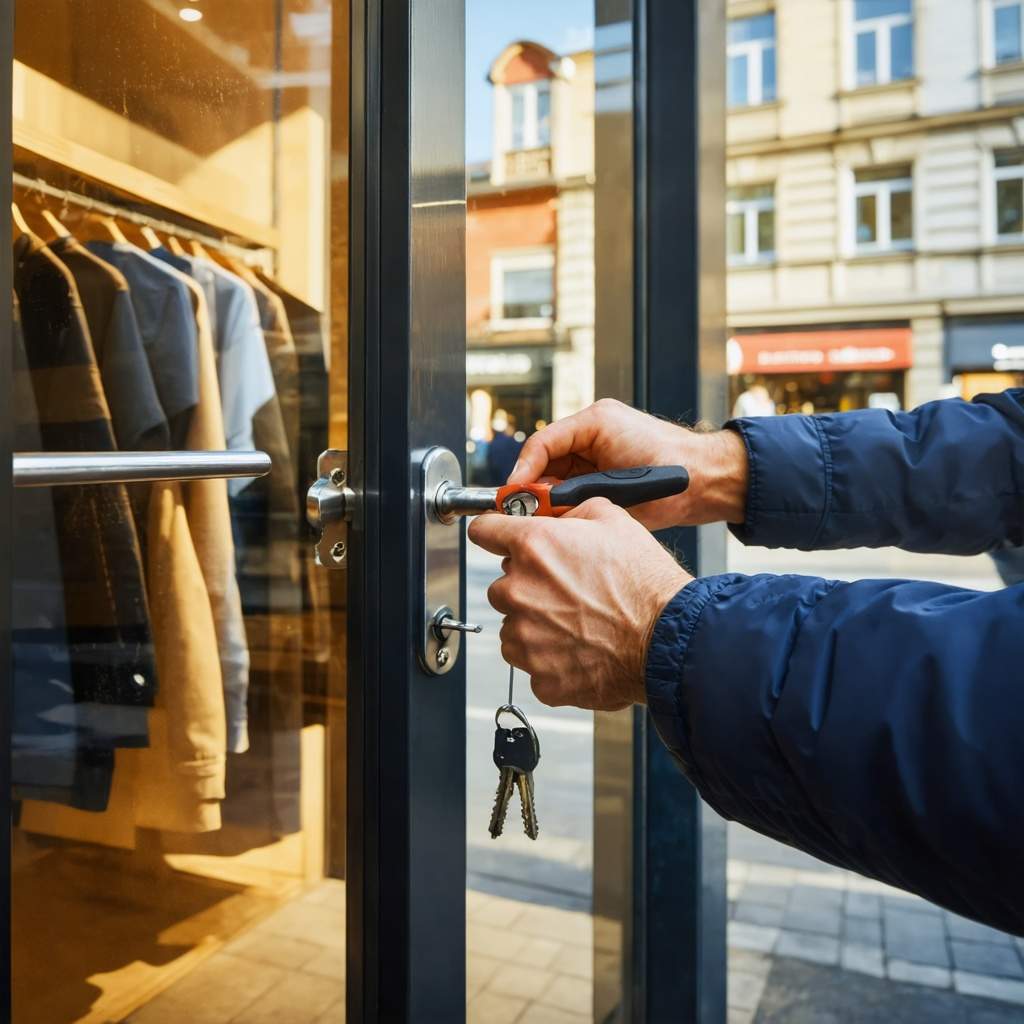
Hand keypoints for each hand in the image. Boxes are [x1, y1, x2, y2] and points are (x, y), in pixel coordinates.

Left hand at [468, 498, 691, 710]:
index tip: (497, 539)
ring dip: (535, 624)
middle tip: (566, 591)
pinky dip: (550, 659)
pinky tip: (581, 649)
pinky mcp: (539, 675)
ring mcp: (525, 637)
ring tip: (578, 623)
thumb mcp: (613, 520)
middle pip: (502, 585)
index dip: (493, 533)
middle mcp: (520, 591)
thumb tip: (557, 514)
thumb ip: (572, 511)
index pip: (484, 531)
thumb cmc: (645, 584)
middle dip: (527, 586)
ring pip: (514, 626)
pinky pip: (532, 663)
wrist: (668, 638)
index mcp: (533, 547)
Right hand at [507, 398, 747, 529]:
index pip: (542, 444)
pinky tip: (565, 520)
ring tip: (547, 520)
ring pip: (555, 479)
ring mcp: (597, 454)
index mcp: (592, 423)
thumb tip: (539, 503)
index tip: (513, 494)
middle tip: (523, 513)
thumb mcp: (613, 474)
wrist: (705, 481)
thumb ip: (572, 489)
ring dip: (549, 500)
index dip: (524, 470)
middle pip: (544, 462)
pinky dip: (565, 507)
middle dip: (533, 488)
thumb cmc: (670, 464)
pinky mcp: (604, 476)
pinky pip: (572, 492)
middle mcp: (590, 437)